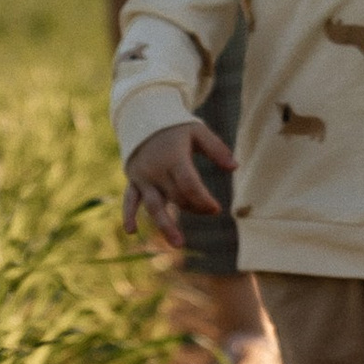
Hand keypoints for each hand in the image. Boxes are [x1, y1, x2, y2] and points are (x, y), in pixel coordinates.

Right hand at [122, 119, 233, 250]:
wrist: (143, 118)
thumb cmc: (175, 126)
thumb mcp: (198, 131)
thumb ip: (216, 149)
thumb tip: (235, 168)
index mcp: (173, 157)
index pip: (189, 185)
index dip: (204, 200)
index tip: (216, 209)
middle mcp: (156, 170)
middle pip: (177, 198)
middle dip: (195, 208)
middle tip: (210, 211)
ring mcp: (143, 177)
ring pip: (154, 206)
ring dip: (165, 225)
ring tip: (178, 244)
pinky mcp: (133, 181)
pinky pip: (130, 200)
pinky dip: (128, 215)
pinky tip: (131, 231)